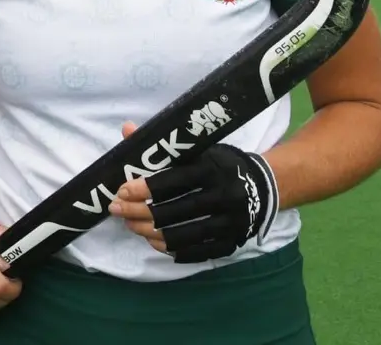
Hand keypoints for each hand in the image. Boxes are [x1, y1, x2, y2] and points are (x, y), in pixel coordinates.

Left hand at [109, 121, 279, 262]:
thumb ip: (164, 146)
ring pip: (184, 234)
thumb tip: (127, 129)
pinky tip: (153, 242)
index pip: (173, 181)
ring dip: (150, 232)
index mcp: (213, 169)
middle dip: (139, 211)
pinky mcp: (233, 242)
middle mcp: (224, 196)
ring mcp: (230, 223)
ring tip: (130, 225)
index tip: (122, 191)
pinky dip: (173, 249)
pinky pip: (198, 252)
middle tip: (117, 210)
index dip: (145, 188)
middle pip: (175, 211)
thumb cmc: (221, 164)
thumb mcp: (198, 149)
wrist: (263, 185)